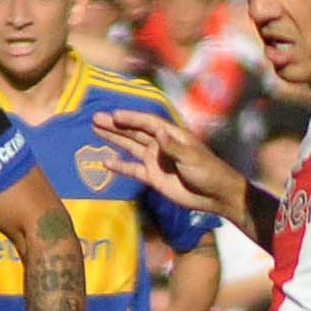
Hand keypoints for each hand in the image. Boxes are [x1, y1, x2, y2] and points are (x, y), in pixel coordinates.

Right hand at [92, 109, 246, 218]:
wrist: (215, 195)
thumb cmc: (208, 171)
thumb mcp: (192, 157)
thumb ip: (173, 146)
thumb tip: (159, 132)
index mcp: (171, 134)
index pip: (147, 123)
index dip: (131, 118)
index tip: (114, 115)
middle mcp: (160, 144)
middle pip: (134, 132)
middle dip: (116, 125)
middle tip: (96, 118)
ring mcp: (155, 160)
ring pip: (130, 146)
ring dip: (114, 139)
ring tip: (96, 130)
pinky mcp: (153, 177)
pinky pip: (133, 170)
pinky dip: (120, 166)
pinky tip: (106, 162)